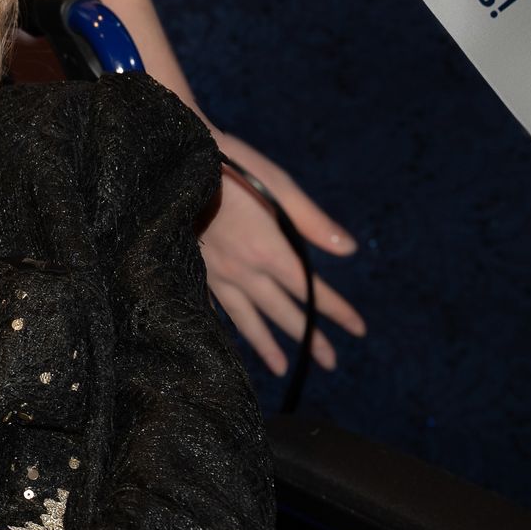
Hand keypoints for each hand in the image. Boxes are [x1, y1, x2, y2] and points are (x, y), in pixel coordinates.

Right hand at [201, 130, 365, 374]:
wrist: (171, 162)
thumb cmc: (229, 164)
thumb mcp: (278, 184)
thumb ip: (312, 221)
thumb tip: (349, 249)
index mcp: (268, 250)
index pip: (310, 289)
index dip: (337, 310)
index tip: (358, 329)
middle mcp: (242, 271)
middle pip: (281, 312)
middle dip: (308, 337)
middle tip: (329, 362)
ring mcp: (213, 274)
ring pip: (244, 319)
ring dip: (265, 345)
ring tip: (280, 367)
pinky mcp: (191, 269)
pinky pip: (212, 308)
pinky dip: (223, 328)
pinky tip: (227, 338)